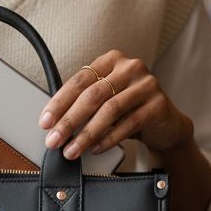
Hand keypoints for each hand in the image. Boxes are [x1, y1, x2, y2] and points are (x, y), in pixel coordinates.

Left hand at [38, 51, 193, 157]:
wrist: (165, 124)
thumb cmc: (129, 111)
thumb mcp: (105, 101)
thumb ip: (83, 104)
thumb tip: (53, 125)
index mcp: (111, 61)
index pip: (79, 81)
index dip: (59, 103)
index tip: (45, 122)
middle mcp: (130, 67)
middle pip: (93, 95)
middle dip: (69, 121)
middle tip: (54, 140)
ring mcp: (147, 84)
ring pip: (110, 110)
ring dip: (87, 134)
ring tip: (72, 150)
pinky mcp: (158, 104)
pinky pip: (128, 124)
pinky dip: (108, 139)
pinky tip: (95, 149)